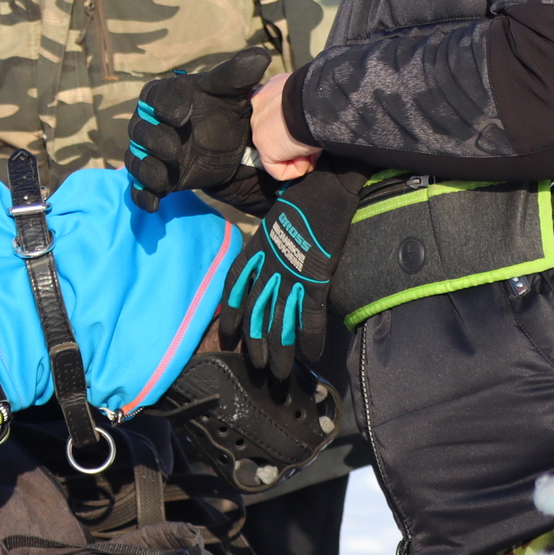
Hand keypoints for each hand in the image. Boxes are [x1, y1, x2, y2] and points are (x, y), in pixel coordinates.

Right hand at [125, 47, 271, 211]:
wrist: (232, 144)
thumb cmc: (226, 110)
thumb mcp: (234, 92)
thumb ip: (239, 74)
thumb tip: (260, 56)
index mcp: (164, 96)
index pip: (153, 97)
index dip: (163, 106)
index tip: (182, 114)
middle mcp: (150, 123)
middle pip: (140, 131)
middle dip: (152, 140)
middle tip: (172, 148)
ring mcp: (150, 152)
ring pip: (137, 160)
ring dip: (147, 170)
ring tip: (163, 179)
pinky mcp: (156, 177)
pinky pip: (139, 187)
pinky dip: (142, 196)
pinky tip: (153, 205)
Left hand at [217, 167, 360, 379]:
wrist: (326, 182)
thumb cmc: (306, 195)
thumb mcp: (279, 219)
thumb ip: (275, 240)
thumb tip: (280, 255)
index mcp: (257, 248)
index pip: (234, 286)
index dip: (229, 313)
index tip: (227, 334)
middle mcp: (267, 264)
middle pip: (253, 311)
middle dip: (254, 342)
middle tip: (256, 366)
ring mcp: (290, 271)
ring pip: (277, 319)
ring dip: (278, 349)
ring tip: (279, 372)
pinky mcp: (314, 275)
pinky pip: (309, 313)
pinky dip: (309, 335)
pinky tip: (311, 354)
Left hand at [251, 74, 318, 179]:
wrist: (317, 103)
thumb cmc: (321, 96)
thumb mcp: (308, 93)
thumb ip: (299, 104)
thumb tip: (306, 120)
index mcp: (269, 90)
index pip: (274, 112)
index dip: (292, 123)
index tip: (308, 127)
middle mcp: (259, 107)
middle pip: (276, 132)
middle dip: (296, 139)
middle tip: (314, 138)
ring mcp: (258, 129)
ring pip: (278, 151)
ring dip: (300, 153)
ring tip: (313, 146)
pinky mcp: (265, 150)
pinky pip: (278, 170)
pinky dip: (296, 169)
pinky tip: (306, 157)